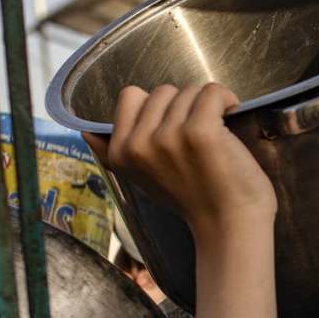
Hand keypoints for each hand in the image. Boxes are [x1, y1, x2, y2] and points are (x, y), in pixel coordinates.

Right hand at [83, 83, 276, 234]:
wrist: (230, 226)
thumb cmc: (196, 203)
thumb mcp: (144, 181)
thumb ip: (115, 155)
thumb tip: (87, 133)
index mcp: (121, 154)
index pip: (130, 96)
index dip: (159, 108)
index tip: (177, 129)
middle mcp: (139, 144)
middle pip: (162, 92)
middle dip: (185, 107)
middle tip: (202, 137)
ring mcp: (168, 137)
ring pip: (188, 92)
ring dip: (208, 107)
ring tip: (218, 136)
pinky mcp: (199, 132)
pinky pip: (211, 92)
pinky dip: (226, 99)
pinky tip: (231, 118)